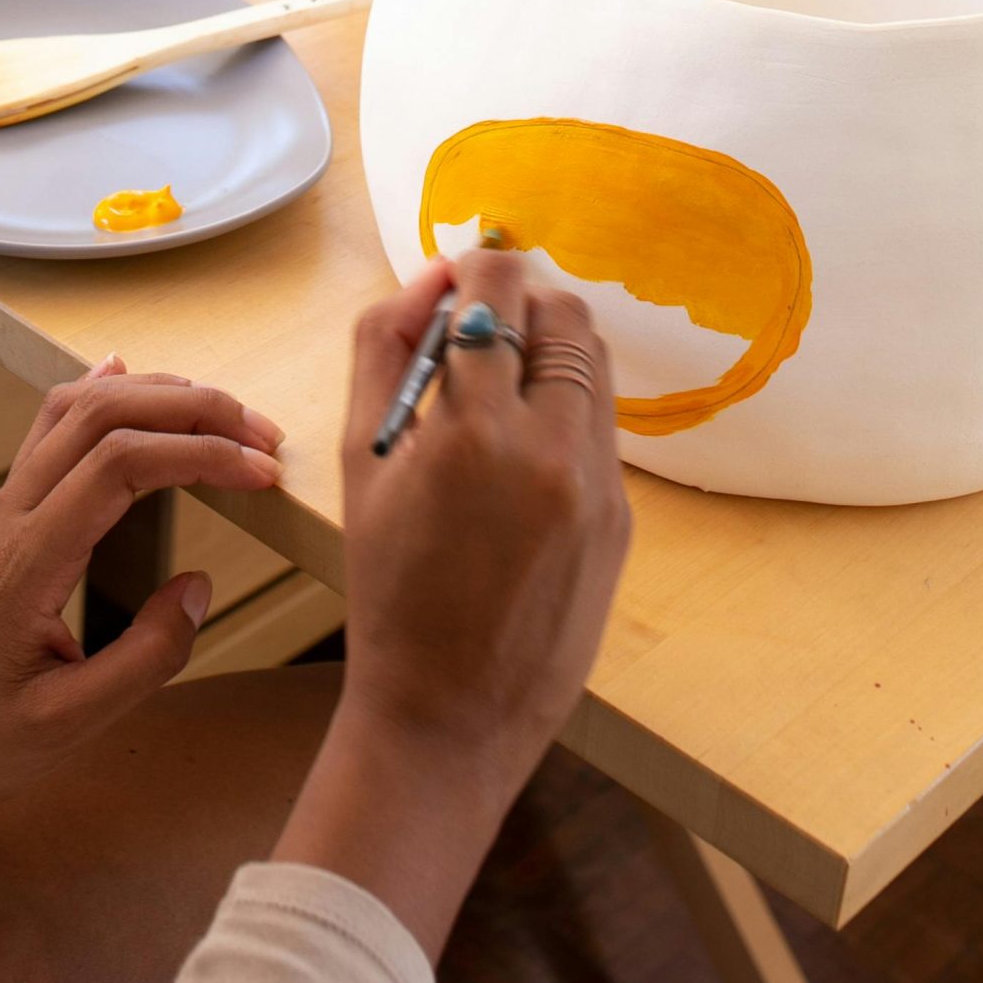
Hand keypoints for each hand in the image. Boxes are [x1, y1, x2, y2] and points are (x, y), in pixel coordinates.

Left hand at [0, 356, 283, 826]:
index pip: (119, 465)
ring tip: (224, 416)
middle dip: (194, 409)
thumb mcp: (68, 726)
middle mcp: (11, 513)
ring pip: (78, 406)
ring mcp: (4, 503)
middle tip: (262, 436)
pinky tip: (128, 373)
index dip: (198, 454)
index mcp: (27, 562)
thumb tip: (198, 587)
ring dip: (157, 394)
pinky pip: (51, 423)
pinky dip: (101, 389)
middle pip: (103, 414)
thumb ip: (144, 660)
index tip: (259, 473)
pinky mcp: (7, 508)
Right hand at [276, 248, 628, 958]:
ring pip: (595, 364)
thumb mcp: (360, 462)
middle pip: (565, 314)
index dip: (476, 268)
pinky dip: (568, 406)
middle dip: (523, 301)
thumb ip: (385, 350)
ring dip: (551, 346)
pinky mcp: (622, 517)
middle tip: (480, 324)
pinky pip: (602, 426)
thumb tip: (429, 278)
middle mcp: (551, 450)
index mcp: (473, 434)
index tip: (458, 275)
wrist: (449, 714)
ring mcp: (598, 486)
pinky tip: (522, 444)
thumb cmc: (388, 589)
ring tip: (500, 381)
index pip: (497, 294)